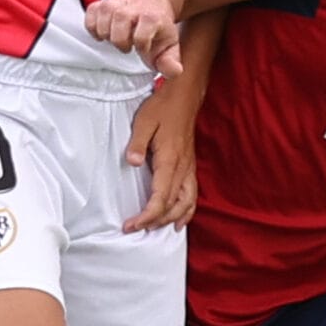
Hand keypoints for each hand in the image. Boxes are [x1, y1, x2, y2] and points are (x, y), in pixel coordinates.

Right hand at [84, 0, 182, 77]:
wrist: (151, 9)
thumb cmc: (158, 33)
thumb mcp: (168, 48)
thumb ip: (171, 62)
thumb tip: (174, 71)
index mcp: (153, 17)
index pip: (141, 35)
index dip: (141, 47)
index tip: (143, 49)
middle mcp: (134, 6)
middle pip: (119, 25)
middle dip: (121, 42)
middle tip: (127, 46)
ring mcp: (117, 3)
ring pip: (104, 16)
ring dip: (106, 34)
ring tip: (116, 38)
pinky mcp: (103, 3)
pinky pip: (91, 12)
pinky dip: (93, 26)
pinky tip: (104, 33)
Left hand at [121, 80, 200, 233]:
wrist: (184, 96)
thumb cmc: (162, 108)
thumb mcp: (143, 121)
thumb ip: (137, 144)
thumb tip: (132, 163)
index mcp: (170, 160)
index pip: (161, 198)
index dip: (147, 215)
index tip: (132, 225)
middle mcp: (182, 168)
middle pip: (172, 206)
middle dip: (154, 221)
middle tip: (134, 228)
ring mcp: (188, 168)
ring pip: (185, 204)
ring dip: (170, 219)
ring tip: (154, 228)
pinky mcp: (190, 166)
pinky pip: (192, 196)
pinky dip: (187, 212)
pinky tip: (179, 221)